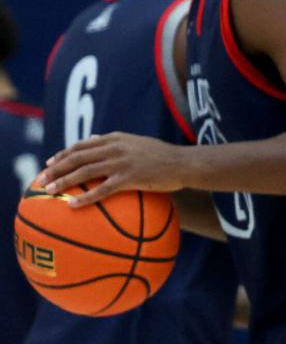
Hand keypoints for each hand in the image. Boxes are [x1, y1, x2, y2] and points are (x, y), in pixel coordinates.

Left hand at [40, 132, 188, 207]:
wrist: (184, 163)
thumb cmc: (164, 156)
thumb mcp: (138, 143)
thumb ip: (116, 143)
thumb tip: (94, 140)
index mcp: (117, 138)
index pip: (83, 144)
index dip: (64, 154)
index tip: (50, 163)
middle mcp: (116, 147)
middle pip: (78, 157)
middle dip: (57, 168)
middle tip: (41, 179)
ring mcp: (122, 162)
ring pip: (85, 171)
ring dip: (64, 181)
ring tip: (49, 191)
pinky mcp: (130, 177)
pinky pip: (103, 189)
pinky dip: (86, 197)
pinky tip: (73, 205)